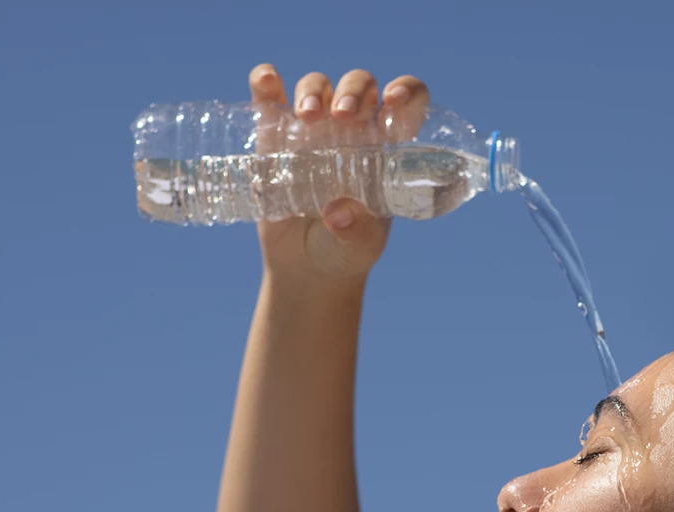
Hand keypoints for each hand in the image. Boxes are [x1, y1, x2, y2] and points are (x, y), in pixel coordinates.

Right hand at [246, 63, 430, 286]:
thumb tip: (338, 214)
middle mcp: (351, 130)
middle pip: (358, 87)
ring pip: (317, 87)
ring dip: (313, 91)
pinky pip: (270, 101)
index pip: (406, 103)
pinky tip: (266, 80)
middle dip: (353, 90)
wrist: (306, 269)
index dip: (407, 91)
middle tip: (344, 115)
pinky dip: (265, 84)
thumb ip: (356, 231)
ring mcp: (311, 131)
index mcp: (385, 148)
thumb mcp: (360, 246)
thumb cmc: (346, 251)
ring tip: (308, 116)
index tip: (394, 101)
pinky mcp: (274, 138)